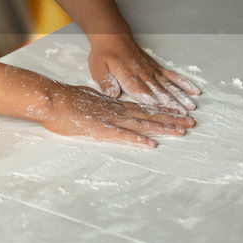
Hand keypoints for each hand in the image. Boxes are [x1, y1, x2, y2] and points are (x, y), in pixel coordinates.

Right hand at [42, 81, 193, 148]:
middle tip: (190, 122)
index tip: (177, 113)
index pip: (143, 108)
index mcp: (113, 104)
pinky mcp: (100, 129)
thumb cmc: (64, 101)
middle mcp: (116, 110)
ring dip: (162, 128)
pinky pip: (122, 135)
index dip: (161, 111)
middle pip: (148, 115)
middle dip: (171, 119)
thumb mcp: (87, 98)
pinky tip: (151, 144)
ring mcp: (110, 119)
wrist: (51, 99)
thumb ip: (100, 103)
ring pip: (141, 124)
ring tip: (181, 131)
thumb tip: (107, 104)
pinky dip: (137, 140)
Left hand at [87, 34, 200, 112]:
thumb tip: (112, 94)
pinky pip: (173, 76)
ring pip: (169, 85)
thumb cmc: (104, 54)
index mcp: (128, 76)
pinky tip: (194, 91)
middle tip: (182, 116)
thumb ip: (106, 82)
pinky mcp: (157, 68)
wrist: (112, 37)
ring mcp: (152, 71)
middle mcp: (143, 74)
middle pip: (160, 91)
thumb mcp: (98, 68)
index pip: (142, 92)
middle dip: (172, 105)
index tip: (163, 111)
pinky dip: (184, 83)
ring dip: (181, 96)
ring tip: (191, 107)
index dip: (152, 102)